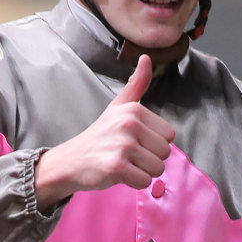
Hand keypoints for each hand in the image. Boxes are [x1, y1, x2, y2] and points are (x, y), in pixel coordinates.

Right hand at [34, 55, 174, 207]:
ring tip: (124, 163)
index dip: (153, 143)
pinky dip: (134, 183)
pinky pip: (144, 182)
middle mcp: (129, 124)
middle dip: (149, 159)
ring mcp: (122, 146)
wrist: (72, 160)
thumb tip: (147, 58)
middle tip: (127, 154)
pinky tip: (119, 174)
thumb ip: (136, 84)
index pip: (169, 135)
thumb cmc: (100, 135)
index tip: (134, 141)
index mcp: (134, 110)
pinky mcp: (116, 167)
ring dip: (142, 172)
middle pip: (165, 153)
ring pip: (157, 169)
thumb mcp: (118, 106)